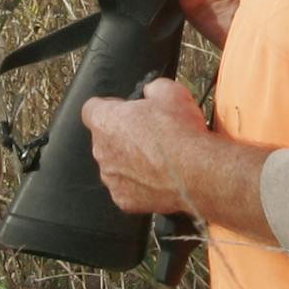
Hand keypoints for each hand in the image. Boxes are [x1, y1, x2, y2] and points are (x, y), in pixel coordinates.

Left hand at [80, 78, 212, 214]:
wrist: (197, 173)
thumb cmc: (181, 134)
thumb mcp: (170, 91)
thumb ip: (152, 88)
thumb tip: (152, 91)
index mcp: (105, 121)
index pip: (91, 109)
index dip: (109, 107)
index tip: (123, 108)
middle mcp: (102, 151)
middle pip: (105, 139)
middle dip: (124, 135)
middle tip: (150, 133)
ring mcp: (112, 178)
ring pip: (116, 165)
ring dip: (132, 160)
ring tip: (159, 157)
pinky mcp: (125, 200)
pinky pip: (128, 188)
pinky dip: (140, 184)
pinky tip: (160, 177)